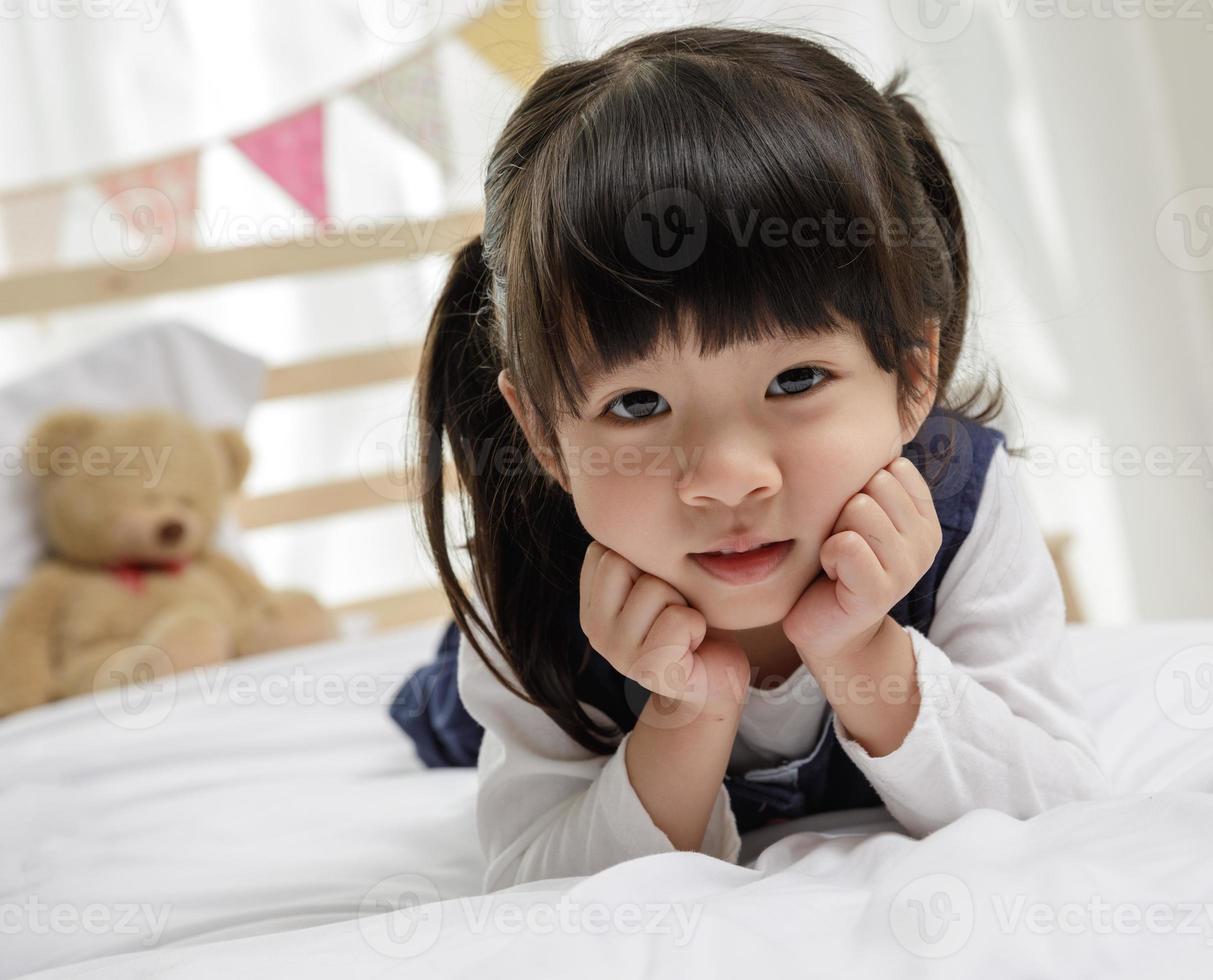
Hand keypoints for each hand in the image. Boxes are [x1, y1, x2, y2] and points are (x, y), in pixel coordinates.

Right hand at [579, 540, 750, 719]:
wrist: (715, 678)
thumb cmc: (687, 620)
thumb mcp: (654, 581)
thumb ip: (633, 556)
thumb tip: (629, 504)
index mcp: (591, 608)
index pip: (603, 550)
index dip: (643, 561)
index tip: (656, 591)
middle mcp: (595, 633)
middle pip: (623, 562)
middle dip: (662, 578)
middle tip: (673, 609)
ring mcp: (619, 656)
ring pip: (654, 588)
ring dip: (683, 603)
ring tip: (684, 628)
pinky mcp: (651, 672)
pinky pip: (679, 620)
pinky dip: (697, 626)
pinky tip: (693, 645)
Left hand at [782, 456, 941, 664]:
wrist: (830, 627)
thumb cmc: (838, 561)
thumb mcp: (860, 512)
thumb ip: (874, 476)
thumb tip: (885, 417)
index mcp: (925, 516)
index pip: (890, 466)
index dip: (858, 488)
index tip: (854, 523)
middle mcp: (926, 540)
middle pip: (873, 484)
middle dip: (843, 509)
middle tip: (843, 543)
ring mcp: (908, 566)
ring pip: (858, 509)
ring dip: (833, 533)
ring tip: (838, 560)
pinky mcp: (881, 590)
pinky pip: (846, 544)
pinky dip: (828, 556)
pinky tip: (833, 576)